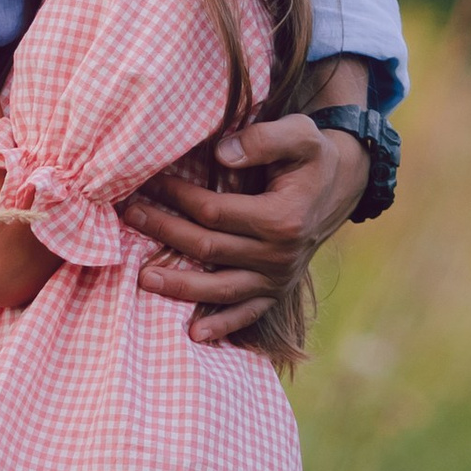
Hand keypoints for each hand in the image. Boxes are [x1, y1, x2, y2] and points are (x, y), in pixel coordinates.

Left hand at [123, 111, 367, 342]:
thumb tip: (221, 154)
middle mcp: (279, 255)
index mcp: (282, 219)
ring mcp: (277, 278)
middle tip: (130, 216)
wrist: (340, 186)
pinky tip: (194, 335)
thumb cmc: (312, 156)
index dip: (177, 197)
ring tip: (142, 278)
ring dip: (180, 286)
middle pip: (209, 249)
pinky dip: (222, 325)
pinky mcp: (276, 291)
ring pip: (220, 288)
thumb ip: (263, 139)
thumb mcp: (299, 134)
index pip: (214, 212)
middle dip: (165, 232)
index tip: (149, 181)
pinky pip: (248, 314)